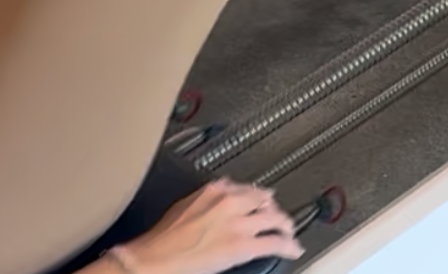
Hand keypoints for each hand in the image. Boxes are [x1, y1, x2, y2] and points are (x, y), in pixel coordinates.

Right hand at [114, 178, 302, 273]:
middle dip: (273, 208)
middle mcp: (230, 202)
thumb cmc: (162, 238)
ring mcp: (238, 224)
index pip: (245, 187)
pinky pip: (274, 242)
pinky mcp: (243, 246)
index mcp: (214, 190)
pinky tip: (293, 248)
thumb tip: (222, 190)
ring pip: (273, 218)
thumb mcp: (184, 204)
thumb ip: (207, 196)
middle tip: (279, 214)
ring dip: (284, 225)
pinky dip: (288, 245)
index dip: (257, 195)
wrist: (154, 259)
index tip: (261, 198)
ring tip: (289, 230)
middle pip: (263, 200)